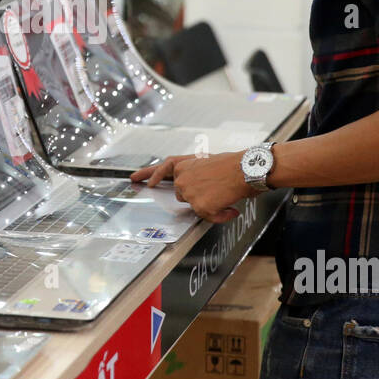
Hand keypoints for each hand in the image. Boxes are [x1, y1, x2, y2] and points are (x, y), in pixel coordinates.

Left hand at [132, 152, 248, 223]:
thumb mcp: (206, 161)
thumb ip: (194, 172)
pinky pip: (208, 217)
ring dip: (208, 203)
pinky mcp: (199, 206)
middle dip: (195, 194)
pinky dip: (221, 214)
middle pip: (181, 194)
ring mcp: (189, 193)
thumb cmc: (231, 164)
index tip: (135, 178)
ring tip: (223, 193)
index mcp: (184, 165)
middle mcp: (182, 178)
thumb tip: (194, 186)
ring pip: (194, 205)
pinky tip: (229, 206)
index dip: (147, 174)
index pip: (161, 169)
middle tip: (213, 189)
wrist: (244, 169)